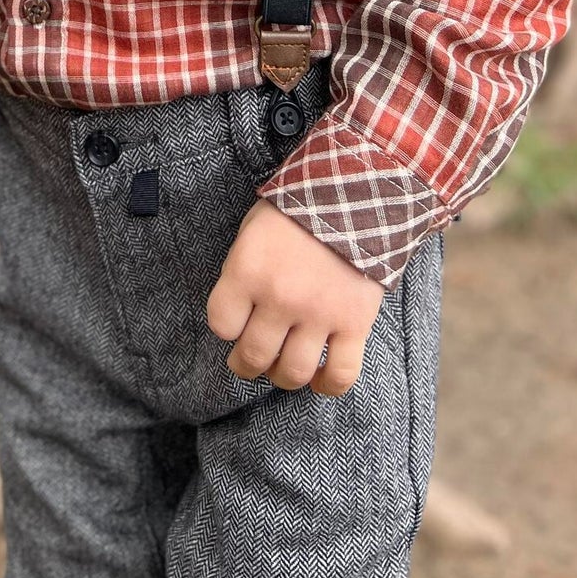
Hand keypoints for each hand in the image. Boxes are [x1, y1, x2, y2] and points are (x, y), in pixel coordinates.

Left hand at [206, 197, 384, 394]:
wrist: (355, 192)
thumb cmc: (298, 210)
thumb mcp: (254, 229)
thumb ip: (242, 271)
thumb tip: (238, 314)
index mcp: (248, 270)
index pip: (221, 324)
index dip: (226, 326)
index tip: (235, 322)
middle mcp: (280, 298)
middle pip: (254, 355)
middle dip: (246, 363)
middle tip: (250, 358)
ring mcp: (319, 314)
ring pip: (293, 372)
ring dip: (282, 376)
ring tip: (282, 366)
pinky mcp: (354, 324)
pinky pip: (340, 375)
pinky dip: (327, 385)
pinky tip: (319, 378)